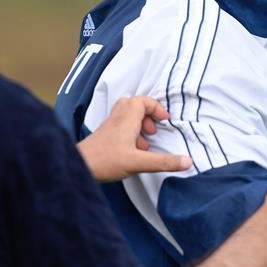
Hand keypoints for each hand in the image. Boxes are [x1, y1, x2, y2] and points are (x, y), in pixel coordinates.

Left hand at [77, 96, 191, 181]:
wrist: (78, 166)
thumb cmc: (104, 161)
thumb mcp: (138, 163)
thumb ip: (164, 162)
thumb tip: (188, 161)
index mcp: (127, 119)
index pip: (143, 101)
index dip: (157, 108)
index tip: (165, 121)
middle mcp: (118, 118)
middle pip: (134, 104)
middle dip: (148, 114)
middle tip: (154, 129)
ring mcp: (110, 126)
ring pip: (127, 115)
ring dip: (139, 124)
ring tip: (145, 142)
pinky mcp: (105, 136)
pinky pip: (121, 126)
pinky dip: (130, 133)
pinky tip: (133, 151)